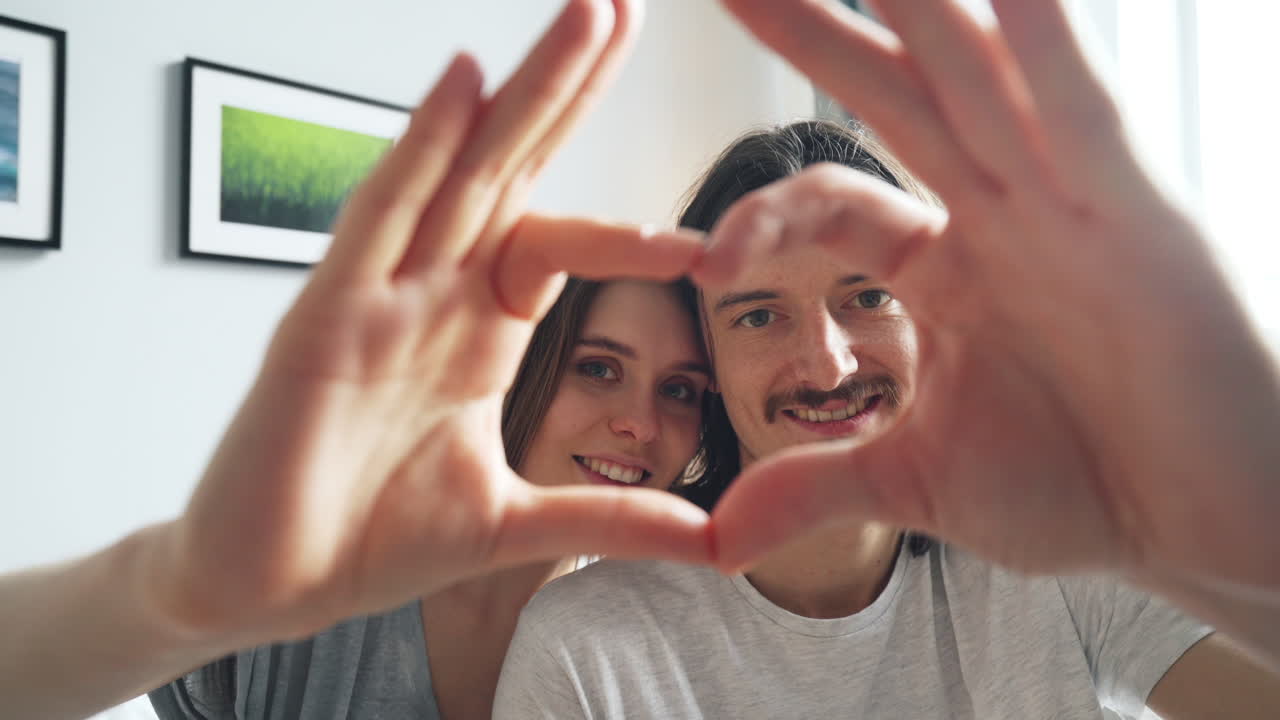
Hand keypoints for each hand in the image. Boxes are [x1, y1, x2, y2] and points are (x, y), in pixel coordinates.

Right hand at [150, 0, 710, 644]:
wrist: (265, 587)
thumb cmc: (368, 538)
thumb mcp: (513, 525)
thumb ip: (605, 519)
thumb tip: (707, 535)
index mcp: (474, 333)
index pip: (557, 247)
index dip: (625, 229)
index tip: (703, 242)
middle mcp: (431, 296)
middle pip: (514, 173)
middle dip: (570, 95)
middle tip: (623, 12)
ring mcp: (378, 297)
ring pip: (461, 172)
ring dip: (522, 94)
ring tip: (582, 18)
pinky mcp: (325, 318)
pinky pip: (380, 217)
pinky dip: (422, 149)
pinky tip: (465, 81)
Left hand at [703, 0, 1279, 590]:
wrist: (1211, 524)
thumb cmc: (1086, 486)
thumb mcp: (917, 485)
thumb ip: (815, 485)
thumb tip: (713, 539)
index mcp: (947, 264)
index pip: (832, 205)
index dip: (762, 220)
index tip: (701, 266)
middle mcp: (1002, 211)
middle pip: (895, 96)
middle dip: (817, 32)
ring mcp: (1069, 201)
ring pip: (979, 77)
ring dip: (918, 6)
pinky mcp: (1142, 213)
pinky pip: (1083, 113)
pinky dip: (1046, 47)